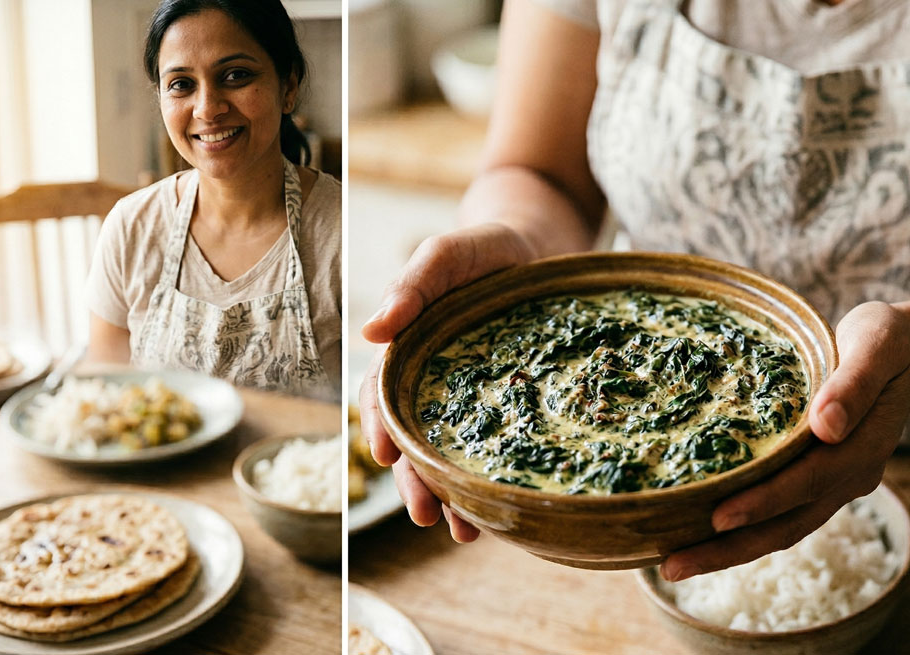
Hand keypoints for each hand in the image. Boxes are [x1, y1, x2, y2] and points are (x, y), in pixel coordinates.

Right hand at [358, 223, 538, 542]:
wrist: (539, 247)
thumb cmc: (481, 249)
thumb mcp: (444, 255)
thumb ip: (411, 286)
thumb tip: (369, 331)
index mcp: (407, 354)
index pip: (383, 398)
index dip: (381, 427)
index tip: (385, 454)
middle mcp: (434, 386)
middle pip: (417, 443)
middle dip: (417, 482)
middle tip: (426, 515)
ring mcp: (474, 401)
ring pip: (454, 457)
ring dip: (454, 497)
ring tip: (464, 532)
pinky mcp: (513, 408)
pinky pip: (500, 450)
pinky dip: (495, 482)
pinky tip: (504, 512)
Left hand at [660, 300, 909, 581]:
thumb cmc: (888, 341)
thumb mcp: (878, 344)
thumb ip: (854, 383)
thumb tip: (827, 426)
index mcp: (864, 446)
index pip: (808, 482)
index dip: (764, 502)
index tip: (718, 518)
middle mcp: (850, 476)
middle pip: (788, 524)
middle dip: (731, 549)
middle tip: (672, 566)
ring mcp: (836, 483)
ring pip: (782, 528)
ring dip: (730, 551)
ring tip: (673, 564)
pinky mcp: (819, 479)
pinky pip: (780, 513)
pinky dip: (743, 530)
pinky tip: (699, 533)